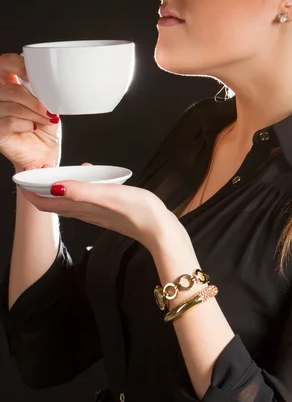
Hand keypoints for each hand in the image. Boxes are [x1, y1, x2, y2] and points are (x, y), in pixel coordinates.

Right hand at [0, 52, 60, 170]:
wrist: (43, 152)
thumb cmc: (44, 126)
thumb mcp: (48, 103)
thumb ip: (43, 89)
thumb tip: (49, 82)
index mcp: (9, 82)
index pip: (6, 62)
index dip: (18, 65)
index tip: (34, 76)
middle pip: (10, 89)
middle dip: (33, 100)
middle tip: (47, 110)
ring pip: (12, 106)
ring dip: (33, 115)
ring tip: (44, 121)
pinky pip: (9, 122)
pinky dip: (26, 125)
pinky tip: (32, 128)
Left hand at [17, 163, 182, 252]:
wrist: (159, 229)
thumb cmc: (137, 212)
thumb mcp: (108, 195)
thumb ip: (82, 191)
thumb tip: (55, 187)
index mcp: (82, 208)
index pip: (47, 203)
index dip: (32, 193)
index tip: (23, 180)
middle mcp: (86, 213)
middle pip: (55, 202)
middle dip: (43, 188)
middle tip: (38, 172)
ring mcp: (96, 213)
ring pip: (70, 200)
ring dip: (60, 187)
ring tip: (59, 172)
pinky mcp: (108, 212)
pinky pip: (86, 199)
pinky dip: (80, 188)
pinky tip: (91, 178)